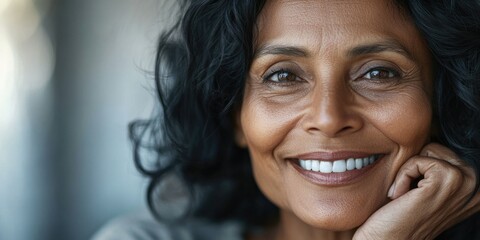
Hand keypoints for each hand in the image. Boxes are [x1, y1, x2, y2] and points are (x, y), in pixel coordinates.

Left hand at [353, 143, 479, 239]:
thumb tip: (432, 136)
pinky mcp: (447, 181)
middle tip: (410, 195)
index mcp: (475, 188)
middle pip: (435, 148)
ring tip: (407, 197)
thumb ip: (438, 170)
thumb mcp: (427, 190)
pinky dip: (402, 177)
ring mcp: (465, 183)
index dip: (421, 169)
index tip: (417, 195)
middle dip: (415, 168)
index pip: (443, 153)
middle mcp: (477, 187)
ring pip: (426, 152)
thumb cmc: (402, 216)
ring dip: (408, 173)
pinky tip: (402, 198)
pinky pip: (416, 160)